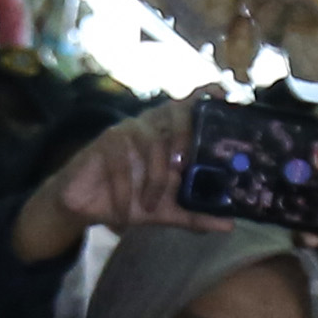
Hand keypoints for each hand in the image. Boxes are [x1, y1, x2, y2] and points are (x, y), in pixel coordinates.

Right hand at [8, 101, 226, 265]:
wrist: (88, 207)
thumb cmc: (131, 199)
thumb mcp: (167, 212)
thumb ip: (196, 215)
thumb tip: (230, 224)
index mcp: (170, 135)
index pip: (189, 105)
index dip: (205, 94)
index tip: (221, 92)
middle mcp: (152, 126)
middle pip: (173, 112)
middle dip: (183, 135)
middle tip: (183, 168)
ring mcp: (128, 131)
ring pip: (149, 143)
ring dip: (152, 178)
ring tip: (149, 204)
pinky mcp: (105, 142)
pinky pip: (121, 163)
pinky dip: (124, 192)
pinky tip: (124, 212)